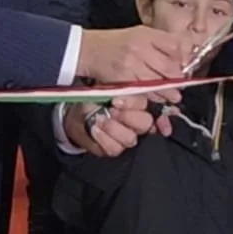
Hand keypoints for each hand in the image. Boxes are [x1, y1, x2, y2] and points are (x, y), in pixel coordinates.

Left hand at [63, 93, 177, 156]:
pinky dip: (103, 138)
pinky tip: (95, 129)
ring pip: (130, 138)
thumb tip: (134, 85)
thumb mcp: (106, 88)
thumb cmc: (94, 99)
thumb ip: (123, 87)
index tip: (127, 103)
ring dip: (113, 127)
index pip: (155, 107)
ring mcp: (127, 137)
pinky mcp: (116, 149)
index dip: (152, 109)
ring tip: (100, 118)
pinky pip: (115, 148)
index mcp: (139, 105)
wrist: (77, 115)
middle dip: (129, 115)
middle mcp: (137, 123)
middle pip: (145, 123)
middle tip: (113, 108)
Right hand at [79, 25, 191, 89]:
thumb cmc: (115, 42)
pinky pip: (143, 92)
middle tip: (181, 85)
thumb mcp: (139, 34)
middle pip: (169, 68)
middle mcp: (140, 48)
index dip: (184, 58)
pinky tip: (156, 98)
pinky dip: (151, 97)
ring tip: (173, 96)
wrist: (87, 49)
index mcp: (146, 34)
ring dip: (168, 92)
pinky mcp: (123, 80)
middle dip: (178, 80)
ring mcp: (131, 65)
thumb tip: (182, 55)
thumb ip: (160, 42)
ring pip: (158, 83)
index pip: (174, 45)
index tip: (186, 66)